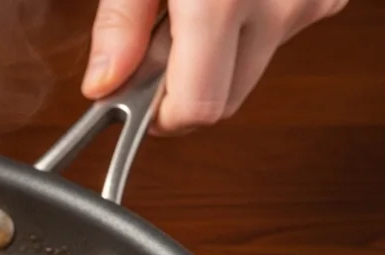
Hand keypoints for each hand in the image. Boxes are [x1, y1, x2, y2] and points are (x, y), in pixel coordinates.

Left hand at [82, 0, 346, 132]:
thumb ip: (121, 24)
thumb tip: (104, 85)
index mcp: (223, 2)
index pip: (200, 110)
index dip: (162, 114)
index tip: (137, 98)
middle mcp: (279, 6)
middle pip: (228, 98)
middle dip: (188, 83)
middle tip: (162, 35)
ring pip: (253, 66)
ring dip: (220, 50)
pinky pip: (281, 31)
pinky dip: (252, 20)